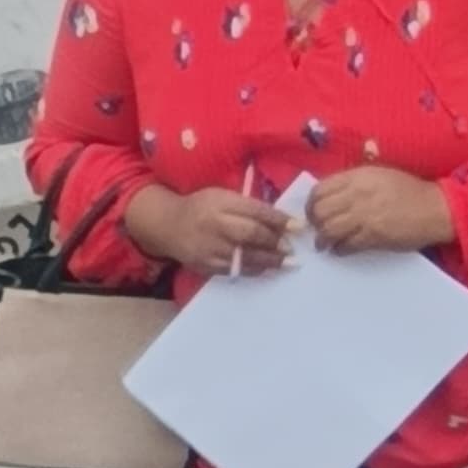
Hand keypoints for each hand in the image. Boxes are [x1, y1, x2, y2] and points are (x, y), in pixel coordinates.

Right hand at [123, 183, 301, 278]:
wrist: (168, 226)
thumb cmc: (202, 208)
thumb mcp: (223, 197)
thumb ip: (249, 207)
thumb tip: (282, 221)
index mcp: (220, 202)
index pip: (255, 211)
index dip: (279, 220)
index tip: (299, 226)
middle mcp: (214, 224)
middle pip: (251, 234)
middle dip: (275, 242)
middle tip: (292, 248)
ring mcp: (209, 247)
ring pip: (244, 256)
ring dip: (269, 261)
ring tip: (286, 263)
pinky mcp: (205, 265)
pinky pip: (234, 270)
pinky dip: (253, 269)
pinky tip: (266, 268)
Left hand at [306, 166, 461, 256]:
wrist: (435, 208)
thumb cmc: (408, 191)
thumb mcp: (379, 175)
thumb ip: (354, 182)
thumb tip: (331, 194)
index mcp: (358, 177)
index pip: (320, 189)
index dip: (311, 203)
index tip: (313, 212)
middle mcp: (358, 194)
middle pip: (320, 211)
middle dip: (314, 223)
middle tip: (317, 230)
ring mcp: (365, 215)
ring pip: (329, 229)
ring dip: (323, 239)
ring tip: (324, 244)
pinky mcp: (374, 235)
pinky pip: (346, 245)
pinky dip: (339, 249)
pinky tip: (340, 250)